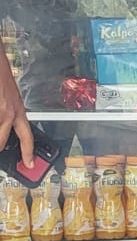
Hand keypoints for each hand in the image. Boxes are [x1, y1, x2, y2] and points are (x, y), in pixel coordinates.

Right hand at [0, 52, 33, 167]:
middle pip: (1, 141)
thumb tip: (5, 124)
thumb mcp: (8, 96)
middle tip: (0, 149)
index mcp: (17, 110)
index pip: (27, 137)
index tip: (29, 164)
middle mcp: (8, 112)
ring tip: (0, 121)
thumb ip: (8, 111)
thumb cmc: (0, 75)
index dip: (28, 153)